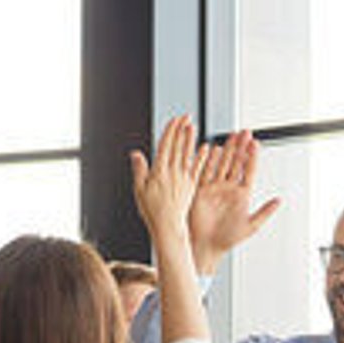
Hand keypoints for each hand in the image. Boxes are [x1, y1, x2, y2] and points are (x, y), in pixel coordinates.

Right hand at [129, 114, 210, 243]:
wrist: (168, 226)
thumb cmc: (152, 211)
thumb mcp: (139, 189)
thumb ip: (139, 170)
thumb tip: (136, 154)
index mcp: (159, 171)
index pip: (166, 145)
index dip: (170, 131)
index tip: (174, 119)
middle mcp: (173, 172)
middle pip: (178, 146)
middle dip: (181, 130)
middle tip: (186, 116)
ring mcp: (184, 178)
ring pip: (188, 154)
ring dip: (190, 139)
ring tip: (193, 126)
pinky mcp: (191, 186)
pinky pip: (198, 168)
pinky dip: (202, 157)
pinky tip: (207, 148)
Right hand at [186, 129, 280, 273]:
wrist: (206, 246)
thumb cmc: (227, 239)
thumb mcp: (250, 226)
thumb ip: (264, 212)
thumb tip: (279, 201)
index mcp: (241, 195)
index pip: (248, 171)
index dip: (252, 157)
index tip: (255, 143)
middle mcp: (228, 188)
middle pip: (236, 163)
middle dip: (240, 147)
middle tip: (245, 132)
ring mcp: (214, 188)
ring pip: (222, 164)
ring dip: (227, 150)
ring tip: (232, 136)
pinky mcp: (201, 190)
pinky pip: (205, 172)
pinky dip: (208, 160)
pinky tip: (213, 149)